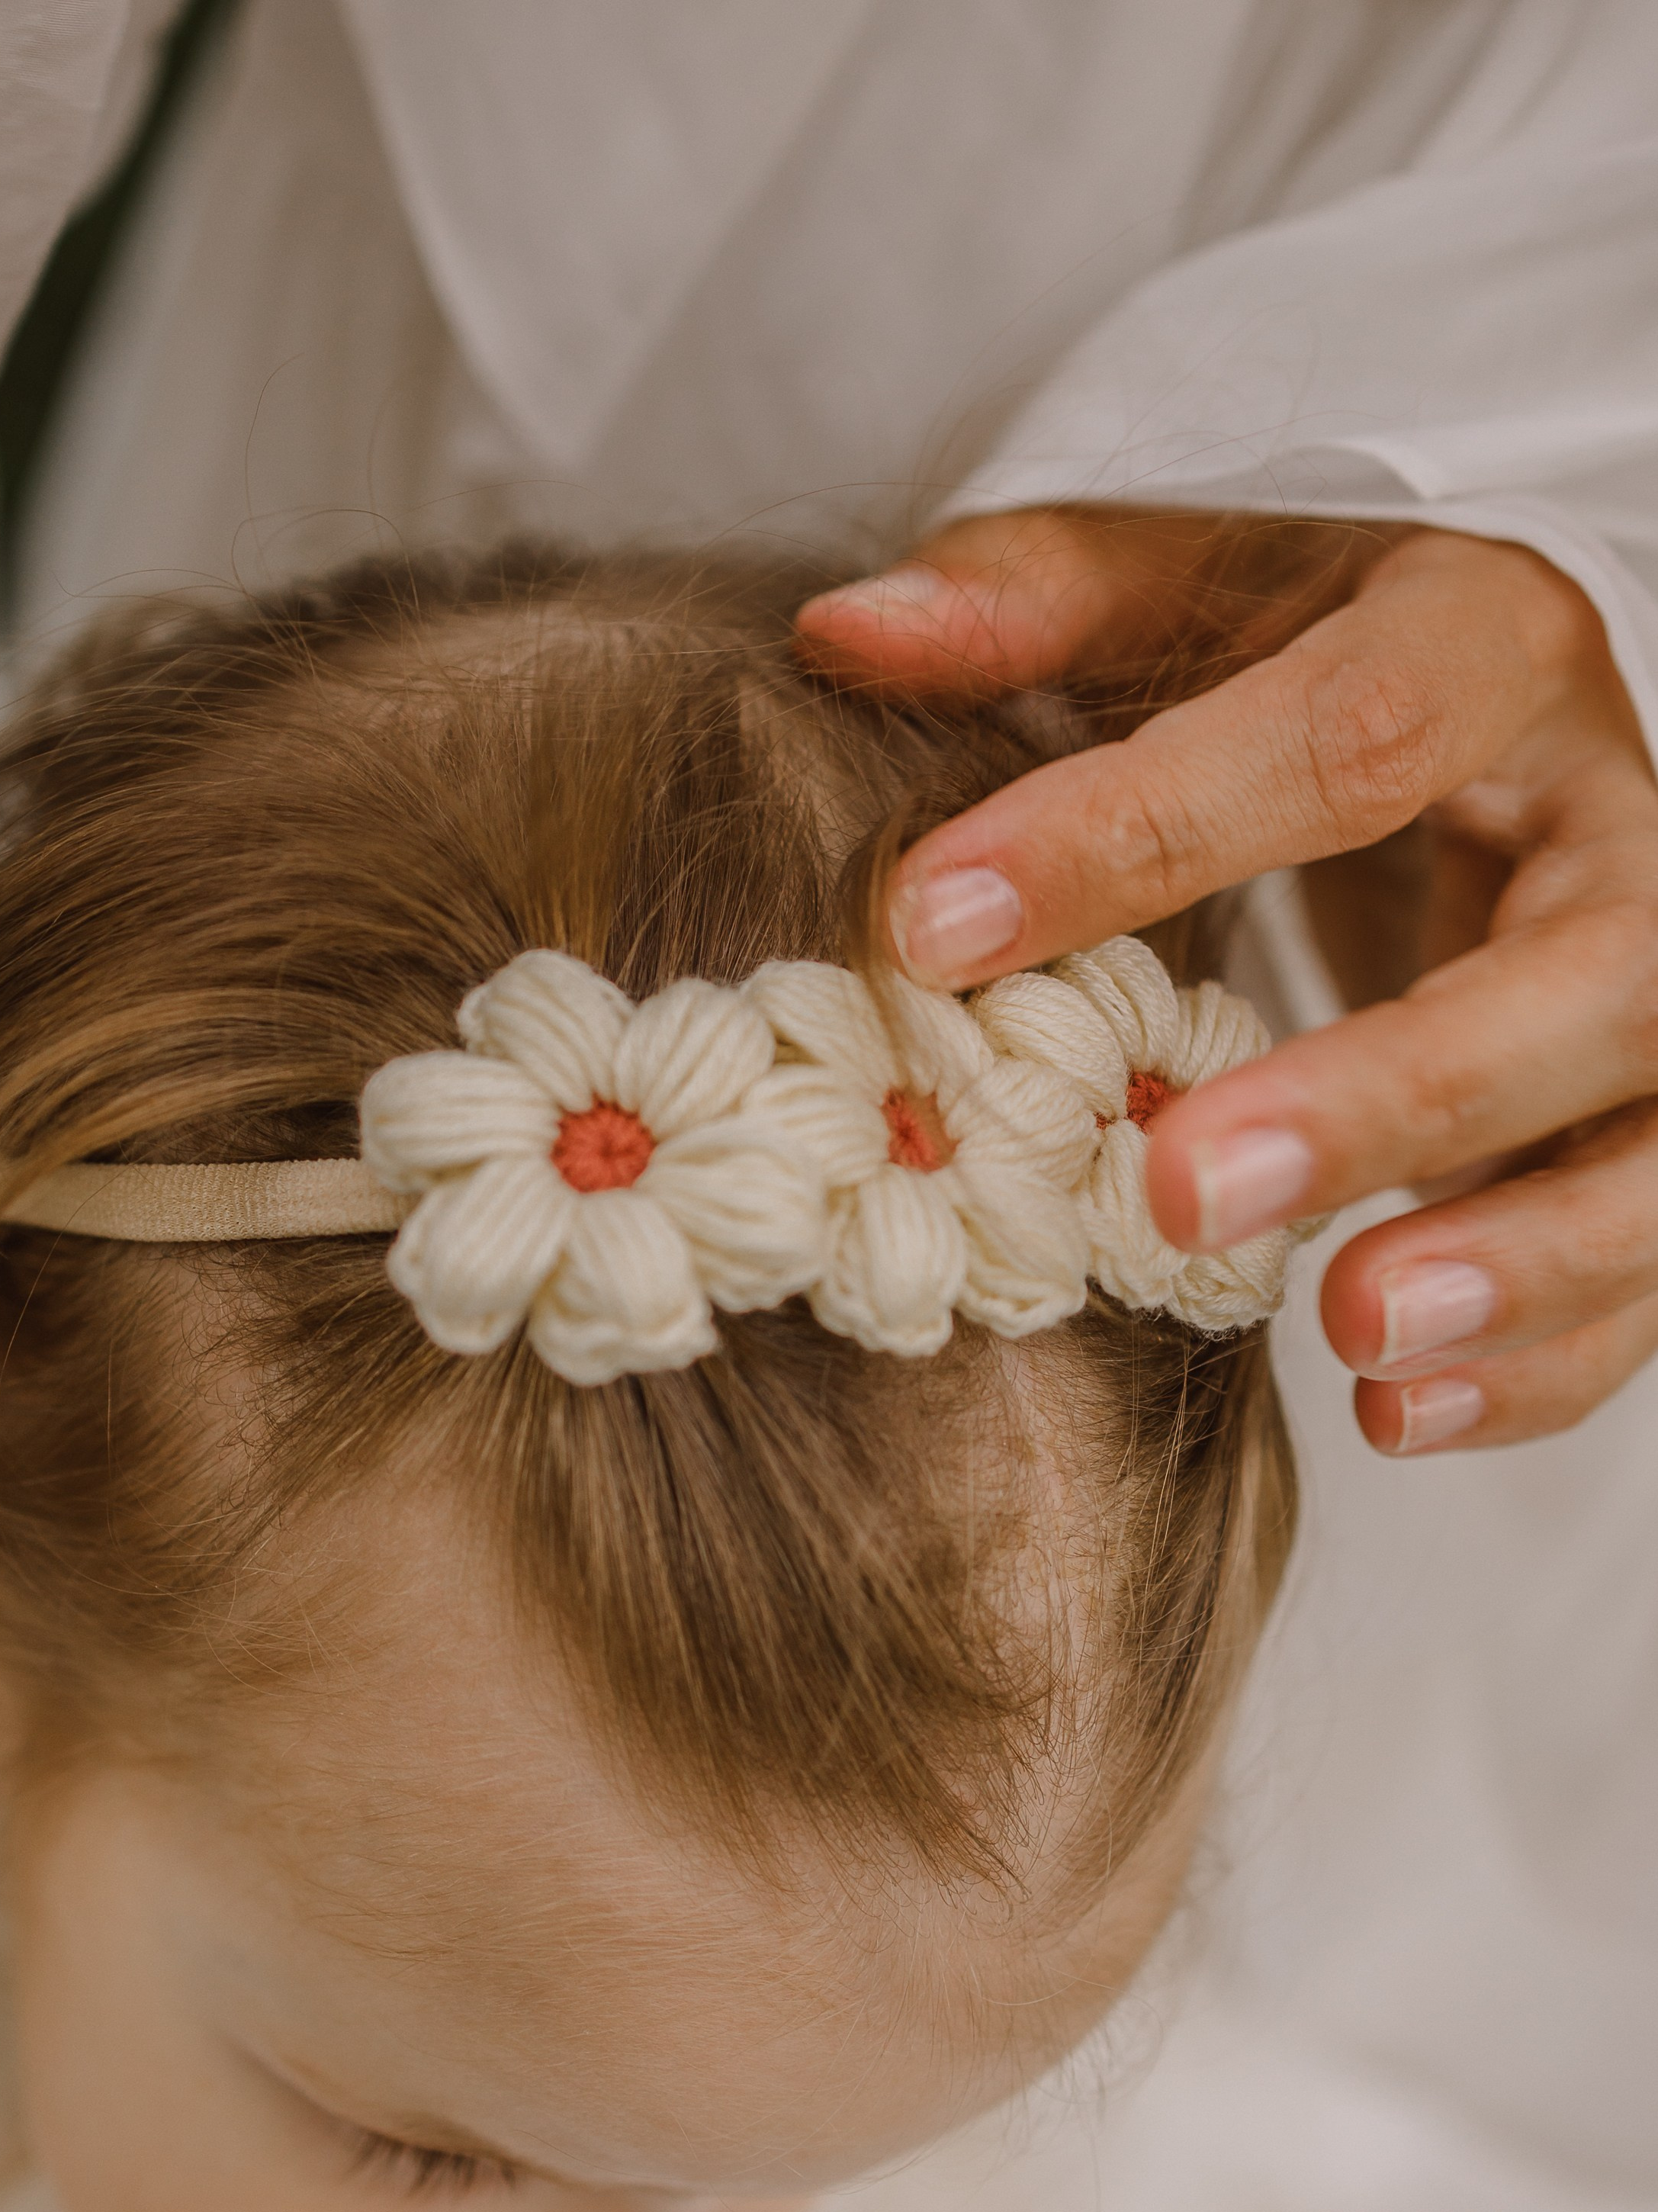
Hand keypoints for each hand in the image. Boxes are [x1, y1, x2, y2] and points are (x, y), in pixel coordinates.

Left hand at [798, 515, 1657, 1454]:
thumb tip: (845, 635)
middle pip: (1584, 968)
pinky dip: (1546, 1360)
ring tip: (1353, 1333)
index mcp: (1495, 650)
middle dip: (1391, 1092)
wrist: (1494, 727)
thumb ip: (1033, 602)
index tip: (936, 925)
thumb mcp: (1192, 590)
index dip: (1143, 830)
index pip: (1354, 735)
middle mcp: (1622, 825)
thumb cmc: (1313, 658)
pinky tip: (1398, 1411)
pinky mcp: (1651, 1121)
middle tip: (1183, 1186)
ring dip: (1525, 1259)